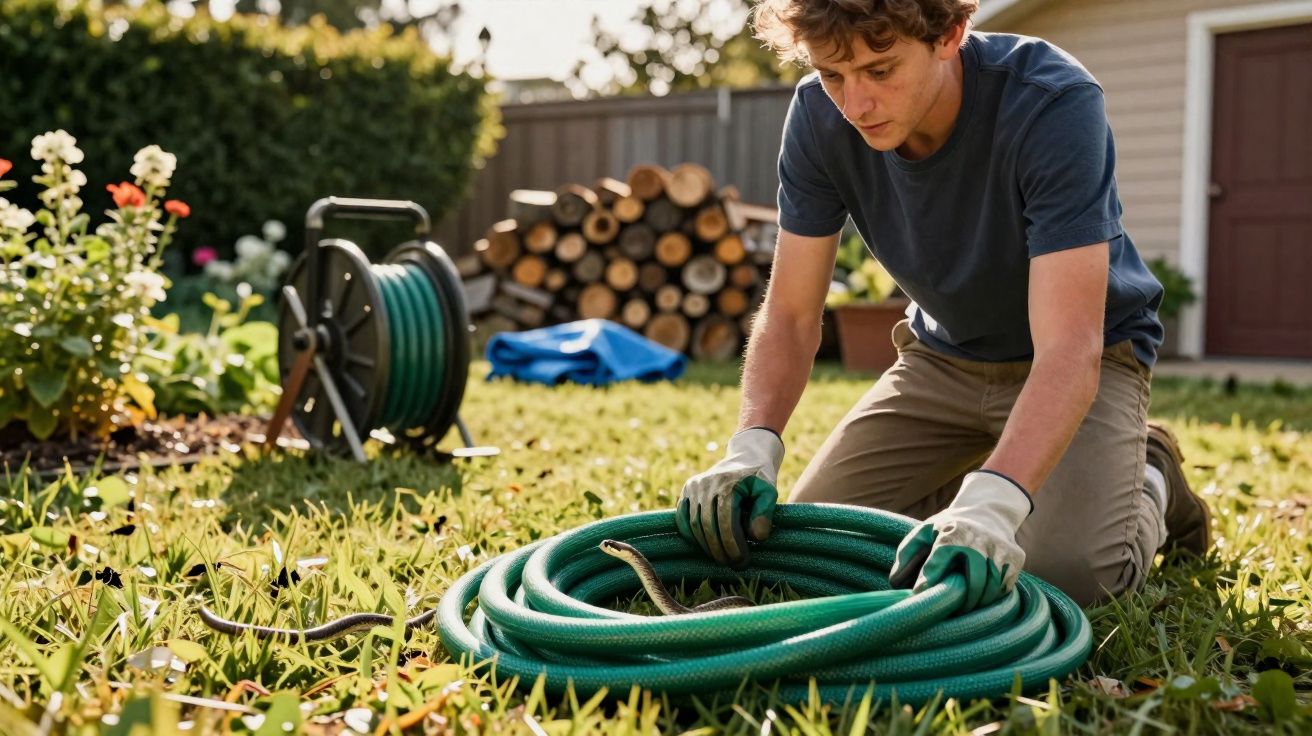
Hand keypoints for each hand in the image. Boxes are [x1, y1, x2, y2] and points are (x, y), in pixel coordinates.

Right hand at [675, 427, 783, 566]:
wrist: (745, 457)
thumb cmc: (760, 478)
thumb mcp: (769, 491)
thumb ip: (765, 513)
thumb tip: (756, 537)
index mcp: (727, 483)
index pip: (726, 522)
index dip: (733, 545)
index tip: (742, 560)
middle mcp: (706, 484)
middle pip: (708, 526)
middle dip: (720, 550)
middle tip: (733, 564)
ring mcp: (693, 486)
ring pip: (694, 524)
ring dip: (706, 546)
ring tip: (721, 559)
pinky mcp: (686, 490)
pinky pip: (682, 518)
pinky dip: (690, 535)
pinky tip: (704, 547)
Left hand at [888, 470, 1032, 611]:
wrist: (987, 510)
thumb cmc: (949, 527)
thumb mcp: (924, 532)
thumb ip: (906, 555)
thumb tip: (895, 584)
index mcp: (952, 533)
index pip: (938, 561)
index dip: (929, 581)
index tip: (920, 596)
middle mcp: (978, 541)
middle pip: (974, 581)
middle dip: (962, 602)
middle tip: (951, 613)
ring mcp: (1000, 549)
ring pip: (992, 587)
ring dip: (978, 603)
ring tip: (965, 609)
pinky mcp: (1016, 557)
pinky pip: (1005, 586)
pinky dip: (993, 595)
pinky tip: (981, 596)